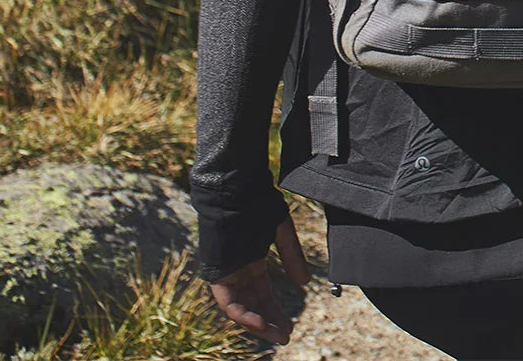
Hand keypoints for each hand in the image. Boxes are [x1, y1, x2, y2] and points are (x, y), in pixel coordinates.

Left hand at [208, 215, 309, 344]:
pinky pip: (228, 302)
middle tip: (285, 335)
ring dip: (258, 323)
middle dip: (269, 321)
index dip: (276, 309)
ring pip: (241, 307)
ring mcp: (227, 272)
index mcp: (251, 259)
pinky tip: (258, 323)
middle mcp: (238, 270)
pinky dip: (243, 314)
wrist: (236, 188)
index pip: (262, 292)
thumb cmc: (258, 202)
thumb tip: (304, 283)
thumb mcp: (282, 230)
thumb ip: (292, 256)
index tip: (290, 324)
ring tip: (276, 334)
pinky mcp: (217, 272)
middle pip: (253, 303)